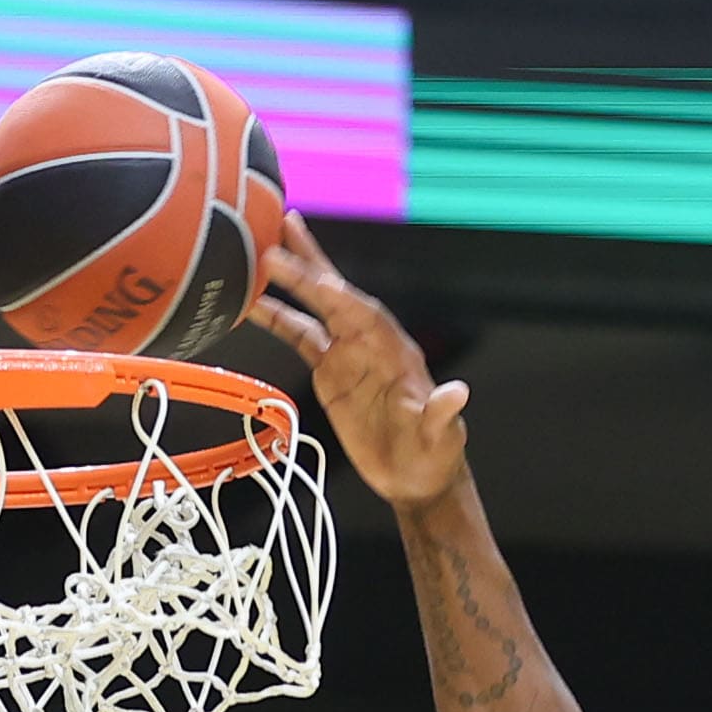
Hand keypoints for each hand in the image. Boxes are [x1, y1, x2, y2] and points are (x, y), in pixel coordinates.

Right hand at [249, 215, 470, 509]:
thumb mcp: (442, 436)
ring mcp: (347, 354)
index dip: (344, 298)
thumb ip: (442, 413)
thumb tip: (458, 394)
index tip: (318, 278)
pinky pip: (300, 337)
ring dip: (288, 282)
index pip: (367, 315)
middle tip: (281, 233)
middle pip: (336, 296)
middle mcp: (369, 344)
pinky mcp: (329, 372)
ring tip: (258, 252)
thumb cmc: (432, 454)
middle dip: (310, 268)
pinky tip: (253, 303)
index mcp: (395, 352)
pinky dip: (277, 319)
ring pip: (314, 309)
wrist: (414, 478)